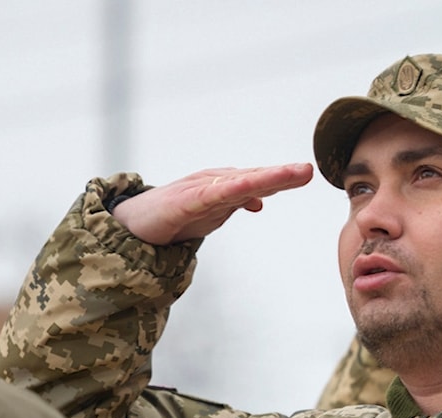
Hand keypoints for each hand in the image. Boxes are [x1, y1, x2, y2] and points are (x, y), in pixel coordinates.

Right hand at [113, 164, 313, 244]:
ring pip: (238, 183)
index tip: (308, 173)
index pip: (260, 181)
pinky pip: (211, 196)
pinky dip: (231, 190)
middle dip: (281, 174)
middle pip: (254, 178)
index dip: (284, 177)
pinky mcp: (184, 203)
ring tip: (289, 174)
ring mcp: (200, 191)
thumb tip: (261, 202)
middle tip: (307, 170)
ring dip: (265, 177)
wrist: (134, 223)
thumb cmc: (175, 213)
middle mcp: (215, 183)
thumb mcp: (214, 212)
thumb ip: (237, 203)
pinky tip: (250, 188)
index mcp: (226, 188)